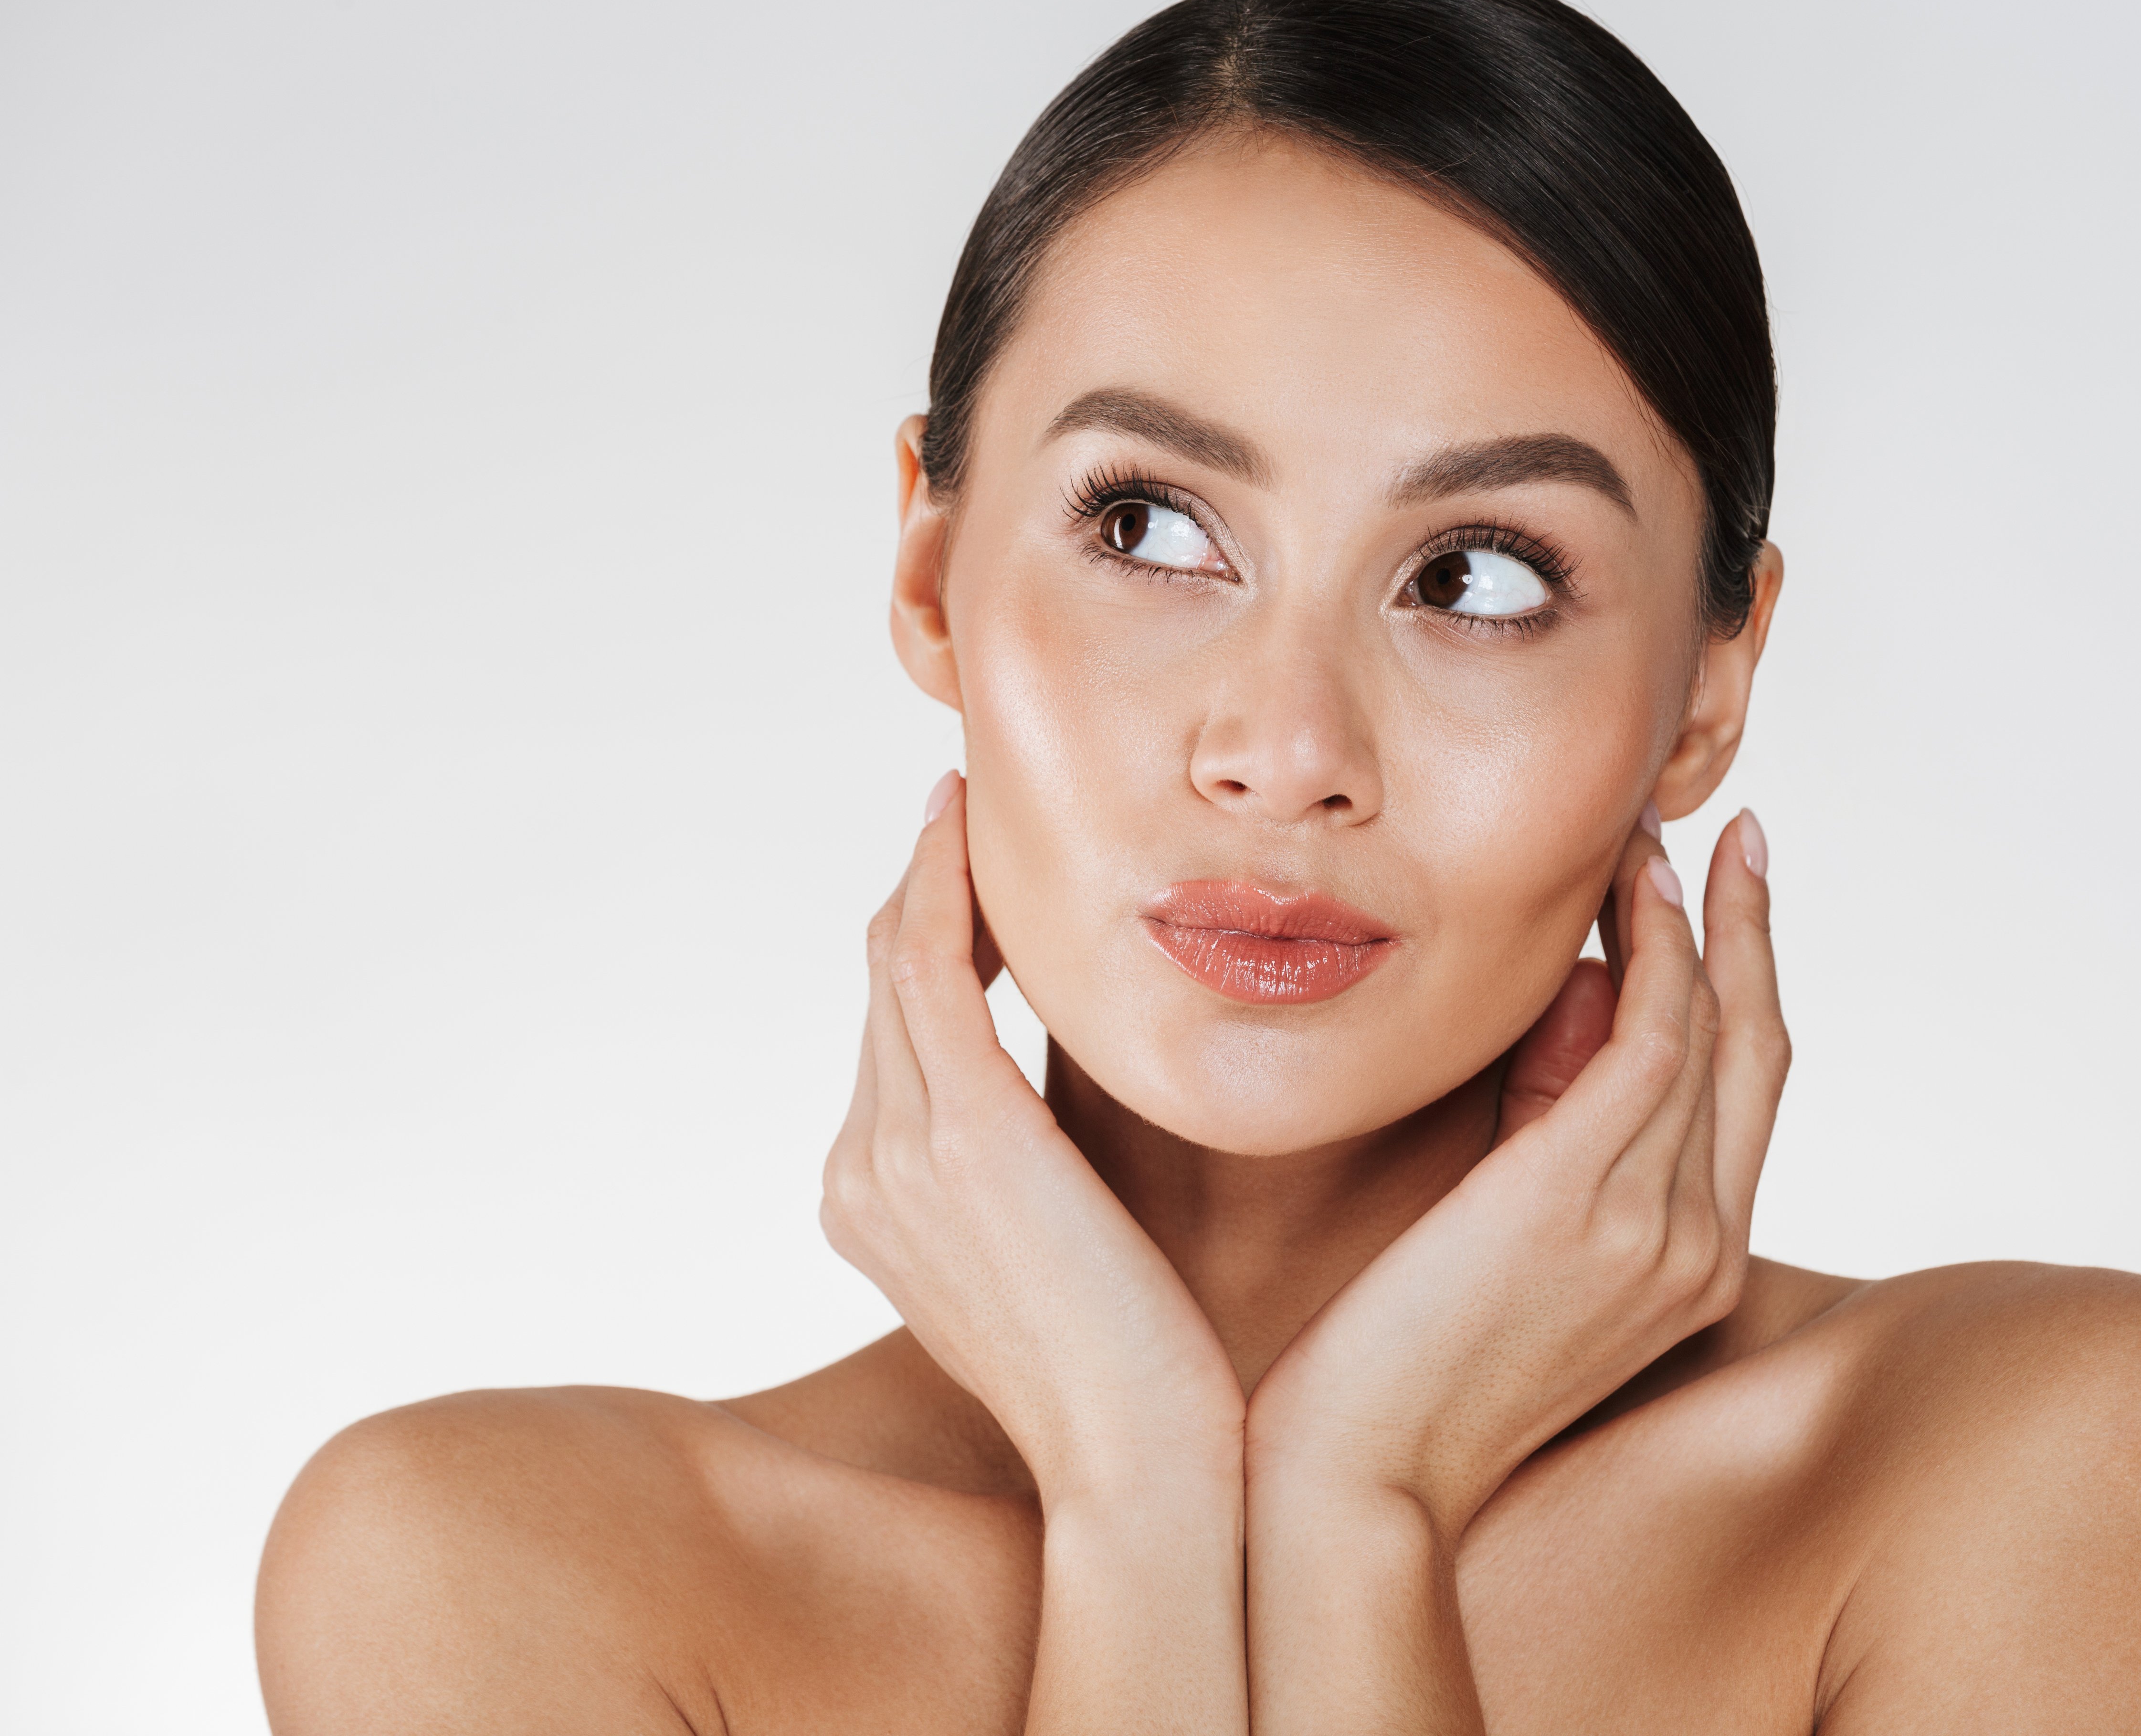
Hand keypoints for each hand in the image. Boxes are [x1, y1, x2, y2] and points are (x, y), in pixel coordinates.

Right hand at [820, 770, 1246, 1505]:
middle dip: (926, 892)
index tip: (981, 877)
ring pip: (896, 963)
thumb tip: (1073, 1128)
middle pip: (882, 988)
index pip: (894, 1037)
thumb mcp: (1062, 1256)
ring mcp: (896, 1153)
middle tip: (977, 811)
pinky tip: (971, 827)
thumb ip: (1037, 1183)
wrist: (1145, 1471)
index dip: (930, 944)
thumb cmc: (1140, 1376)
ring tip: (976, 804)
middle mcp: (861, 1172)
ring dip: (934, 871)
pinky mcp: (960, 1132)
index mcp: (875, 1205)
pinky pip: (926, 966)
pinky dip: (941, 884)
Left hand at [1245, 810, 1787, 1534]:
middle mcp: (1699, 1247)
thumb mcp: (1506, 1239)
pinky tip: (1631, 890)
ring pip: (1708, 1026)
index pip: (1746, 1096)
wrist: (1356, 1483)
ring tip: (1656, 835)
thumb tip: (1575, 1003)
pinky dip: (1657, 950)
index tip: (1723, 894)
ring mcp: (1656, 1227)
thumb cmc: (1402, 1370)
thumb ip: (1550, 1131)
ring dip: (1690, 915)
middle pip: (1756, 1047)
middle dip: (1748, 928)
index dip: (1747, 983)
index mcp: (1695, 1271)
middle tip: (1732, 834)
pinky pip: (1654, 1036)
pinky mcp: (1584, 1198)